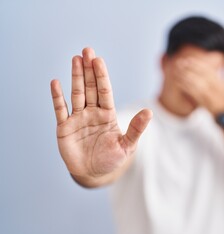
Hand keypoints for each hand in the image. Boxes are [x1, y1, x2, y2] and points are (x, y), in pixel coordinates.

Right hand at [50, 48, 151, 184]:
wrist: (93, 173)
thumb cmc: (112, 159)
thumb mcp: (127, 145)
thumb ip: (136, 129)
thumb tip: (149, 112)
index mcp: (107, 114)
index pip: (104, 91)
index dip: (102, 76)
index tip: (99, 61)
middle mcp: (92, 112)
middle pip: (90, 87)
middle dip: (88, 70)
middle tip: (87, 51)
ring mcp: (78, 118)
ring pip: (76, 94)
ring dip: (75, 77)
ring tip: (75, 59)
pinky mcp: (64, 127)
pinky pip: (60, 109)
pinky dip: (57, 97)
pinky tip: (55, 83)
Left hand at [174, 57, 223, 114]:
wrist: (223, 113)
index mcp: (219, 82)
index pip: (207, 70)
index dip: (197, 64)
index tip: (188, 59)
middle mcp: (214, 88)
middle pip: (199, 75)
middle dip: (189, 68)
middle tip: (180, 62)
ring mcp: (208, 95)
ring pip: (194, 83)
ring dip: (185, 76)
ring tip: (176, 71)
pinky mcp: (201, 102)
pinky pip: (191, 93)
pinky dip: (184, 87)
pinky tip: (178, 82)